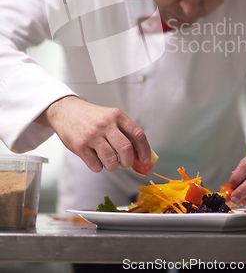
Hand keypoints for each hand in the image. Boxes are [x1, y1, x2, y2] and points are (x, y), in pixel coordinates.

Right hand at [36, 96, 151, 172]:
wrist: (66, 111)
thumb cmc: (92, 117)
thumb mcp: (110, 117)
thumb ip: (124, 131)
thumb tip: (140, 154)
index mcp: (117, 115)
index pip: (138, 134)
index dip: (145, 150)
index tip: (145, 160)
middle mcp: (106, 124)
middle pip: (126, 149)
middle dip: (128, 162)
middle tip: (125, 163)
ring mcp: (92, 135)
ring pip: (111, 160)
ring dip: (113, 166)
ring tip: (110, 162)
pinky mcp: (80, 146)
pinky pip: (96, 165)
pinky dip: (99, 167)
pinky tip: (96, 159)